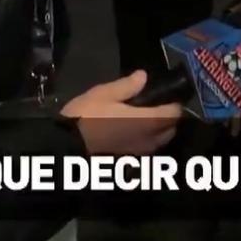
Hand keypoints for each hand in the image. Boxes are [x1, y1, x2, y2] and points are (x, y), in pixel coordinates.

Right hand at [61, 70, 181, 154]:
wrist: (67, 148)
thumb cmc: (85, 117)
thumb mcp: (103, 94)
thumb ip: (127, 86)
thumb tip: (144, 77)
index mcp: (147, 121)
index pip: (174, 114)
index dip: (173, 104)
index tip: (166, 96)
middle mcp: (148, 141)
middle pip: (170, 130)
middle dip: (167, 119)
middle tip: (154, 106)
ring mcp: (139, 155)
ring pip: (159, 143)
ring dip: (157, 132)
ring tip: (142, 120)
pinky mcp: (129, 164)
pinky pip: (146, 152)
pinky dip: (144, 143)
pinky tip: (130, 135)